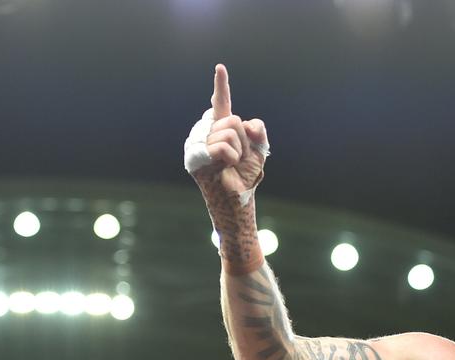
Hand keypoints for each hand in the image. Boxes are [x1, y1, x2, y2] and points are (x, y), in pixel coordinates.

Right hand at [190, 64, 269, 194]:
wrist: (239, 197)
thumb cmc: (245, 174)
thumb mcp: (259, 148)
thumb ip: (258, 131)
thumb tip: (247, 123)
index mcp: (220, 127)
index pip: (222, 102)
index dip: (221, 85)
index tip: (220, 68)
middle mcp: (206, 131)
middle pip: (232, 119)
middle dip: (243, 141)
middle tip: (236, 158)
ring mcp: (197, 143)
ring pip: (229, 132)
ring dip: (238, 151)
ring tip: (229, 164)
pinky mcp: (195, 156)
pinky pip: (224, 147)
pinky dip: (232, 158)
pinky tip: (225, 167)